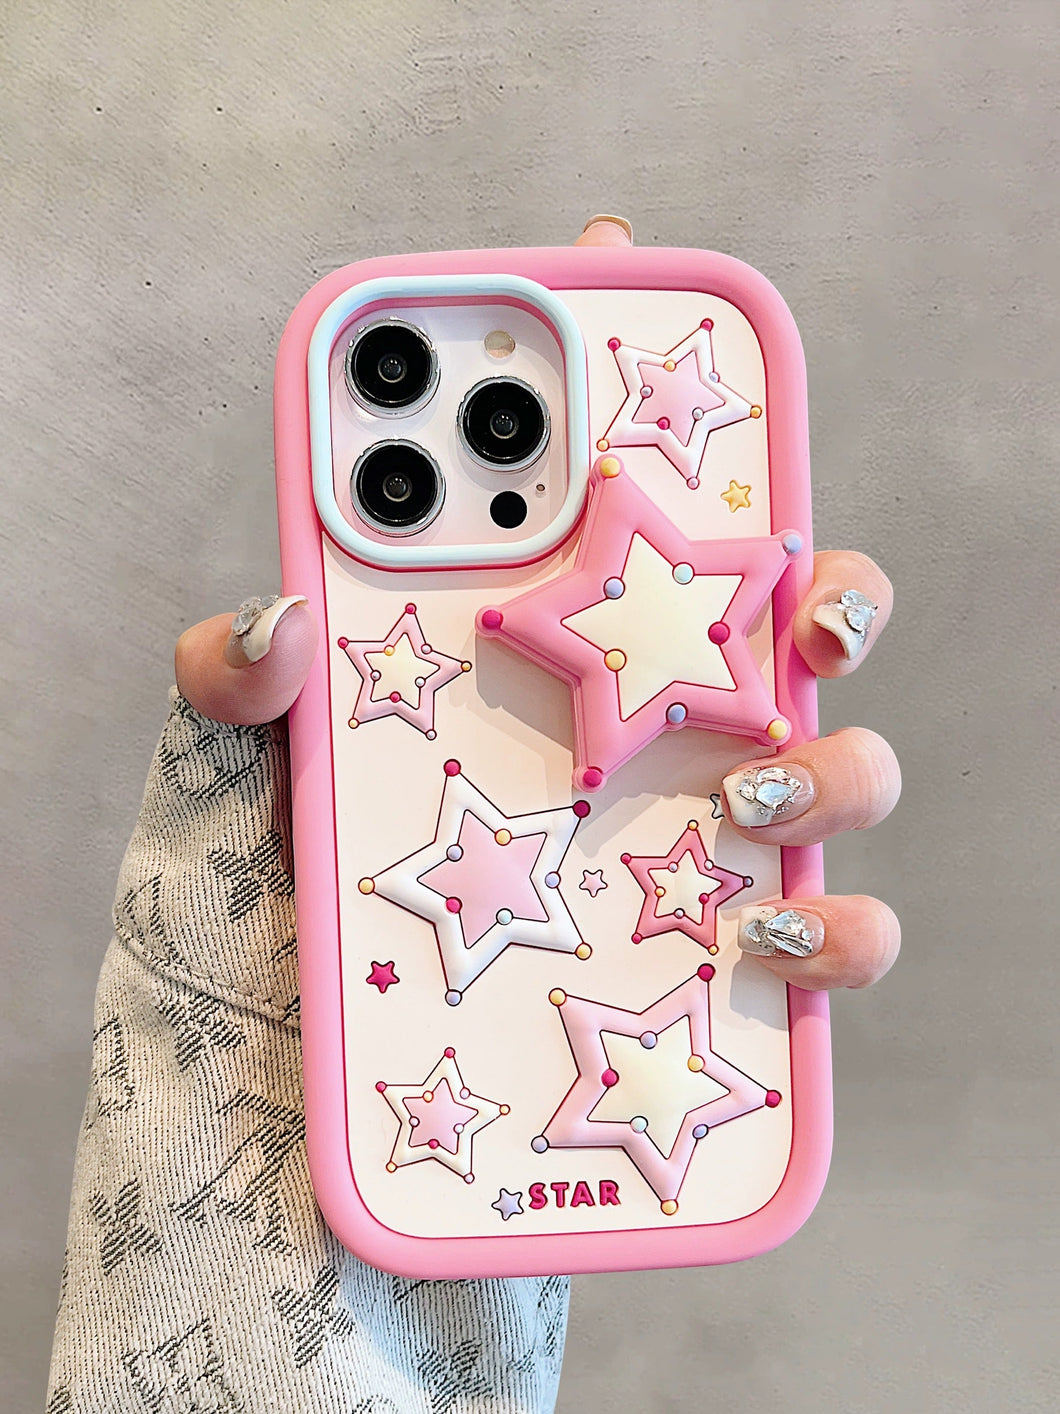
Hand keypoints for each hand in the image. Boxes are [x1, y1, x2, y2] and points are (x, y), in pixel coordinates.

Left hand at [176, 218, 899, 994]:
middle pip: (797, 618)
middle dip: (834, 588)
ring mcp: (703, 831)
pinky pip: (836, 932)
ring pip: (851, 762)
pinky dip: (839, 936)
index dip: (672, 397)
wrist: (330, 1032)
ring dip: (838, 764)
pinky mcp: (731, 948)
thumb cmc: (311, 873)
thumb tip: (274, 615)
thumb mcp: (267, 760)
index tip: (669, 331)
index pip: (646, 507)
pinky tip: (764, 940)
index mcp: (564, 638)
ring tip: (744, 791)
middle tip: (798, 606)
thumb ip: (244, 677)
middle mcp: (658, 719)